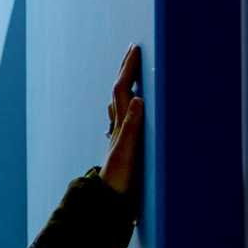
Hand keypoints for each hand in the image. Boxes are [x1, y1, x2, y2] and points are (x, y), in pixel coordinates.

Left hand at [99, 44, 144, 198]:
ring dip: (125, 83)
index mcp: (121, 123)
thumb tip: (137, 99)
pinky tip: (127, 105)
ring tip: (130, 70)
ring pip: (120, 101)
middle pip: (119, 90)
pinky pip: (123, 116)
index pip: (123, 89)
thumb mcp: (128, 150)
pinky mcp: (123, 142)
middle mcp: (118, 125)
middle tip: (132, 50)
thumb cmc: (119, 176)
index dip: (128, 69)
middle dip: (125, 69)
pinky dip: (125, 103)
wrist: (110, 197)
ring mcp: (119, 133)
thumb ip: (132, 125)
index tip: (135, 50)